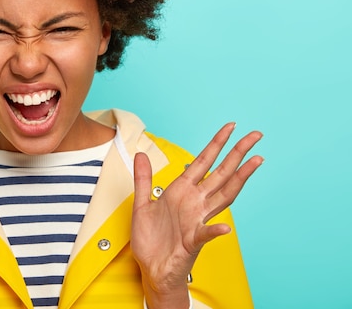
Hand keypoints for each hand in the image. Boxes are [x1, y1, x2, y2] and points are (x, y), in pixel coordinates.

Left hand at [131, 123, 262, 308]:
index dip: (216, 144)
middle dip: (238, 153)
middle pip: (221, 173)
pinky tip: (225, 228)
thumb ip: (143, 179)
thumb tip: (141, 154)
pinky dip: (215, 231)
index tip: (231, 127)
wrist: (151, 269)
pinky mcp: (193, 242)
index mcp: (183, 191)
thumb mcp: (141, 204)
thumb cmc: (151, 239)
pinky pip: (206, 235)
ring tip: (256, 162)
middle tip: (255, 135)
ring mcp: (197, 221)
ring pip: (223, 196)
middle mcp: (195, 203)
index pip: (203, 162)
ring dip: (239, 179)